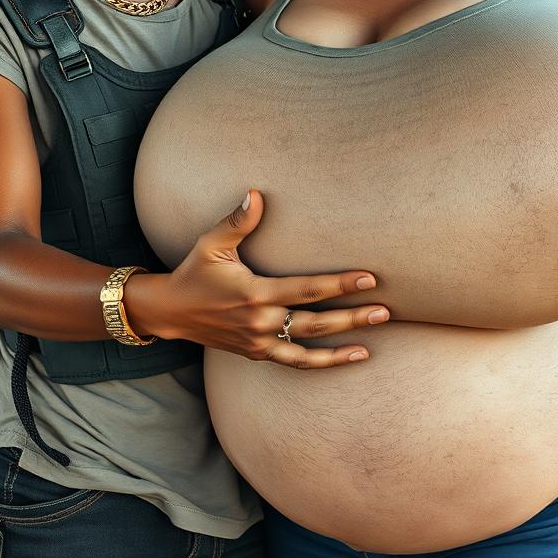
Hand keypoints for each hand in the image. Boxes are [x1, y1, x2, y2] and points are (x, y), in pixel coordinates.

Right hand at [129, 189, 388, 367]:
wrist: (171, 312)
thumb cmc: (195, 271)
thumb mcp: (210, 243)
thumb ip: (236, 221)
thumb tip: (256, 194)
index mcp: (253, 293)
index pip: (305, 290)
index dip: (339, 285)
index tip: (369, 278)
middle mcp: (259, 323)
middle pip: (315, 323)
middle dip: (352, 317)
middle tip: (386, 310)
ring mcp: (259, 343)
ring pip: (309, 349)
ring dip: (343, 344)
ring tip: (374, 338)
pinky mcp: (257, 354)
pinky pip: (296, 363)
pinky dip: (323, 363)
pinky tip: (351, 357)